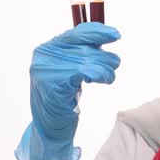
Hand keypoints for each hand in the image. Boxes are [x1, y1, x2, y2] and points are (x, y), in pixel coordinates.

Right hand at [14, 23, 120, 159]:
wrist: (49, 127)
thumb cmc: (62, 98)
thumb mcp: (68, 70)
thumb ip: (80, 54)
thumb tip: (104, 38)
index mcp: (46, 49)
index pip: (75, 33)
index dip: (98, 31)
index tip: (116, 35)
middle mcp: (44, 56)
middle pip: (85, 47)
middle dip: (104, 57)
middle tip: (113, 66)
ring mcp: (47, 70)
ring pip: (87, 59)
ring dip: (105, 68)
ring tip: (109, 77)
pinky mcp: (54, 84)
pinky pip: (83, 71)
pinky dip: (98, 74)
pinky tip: (103, 80)